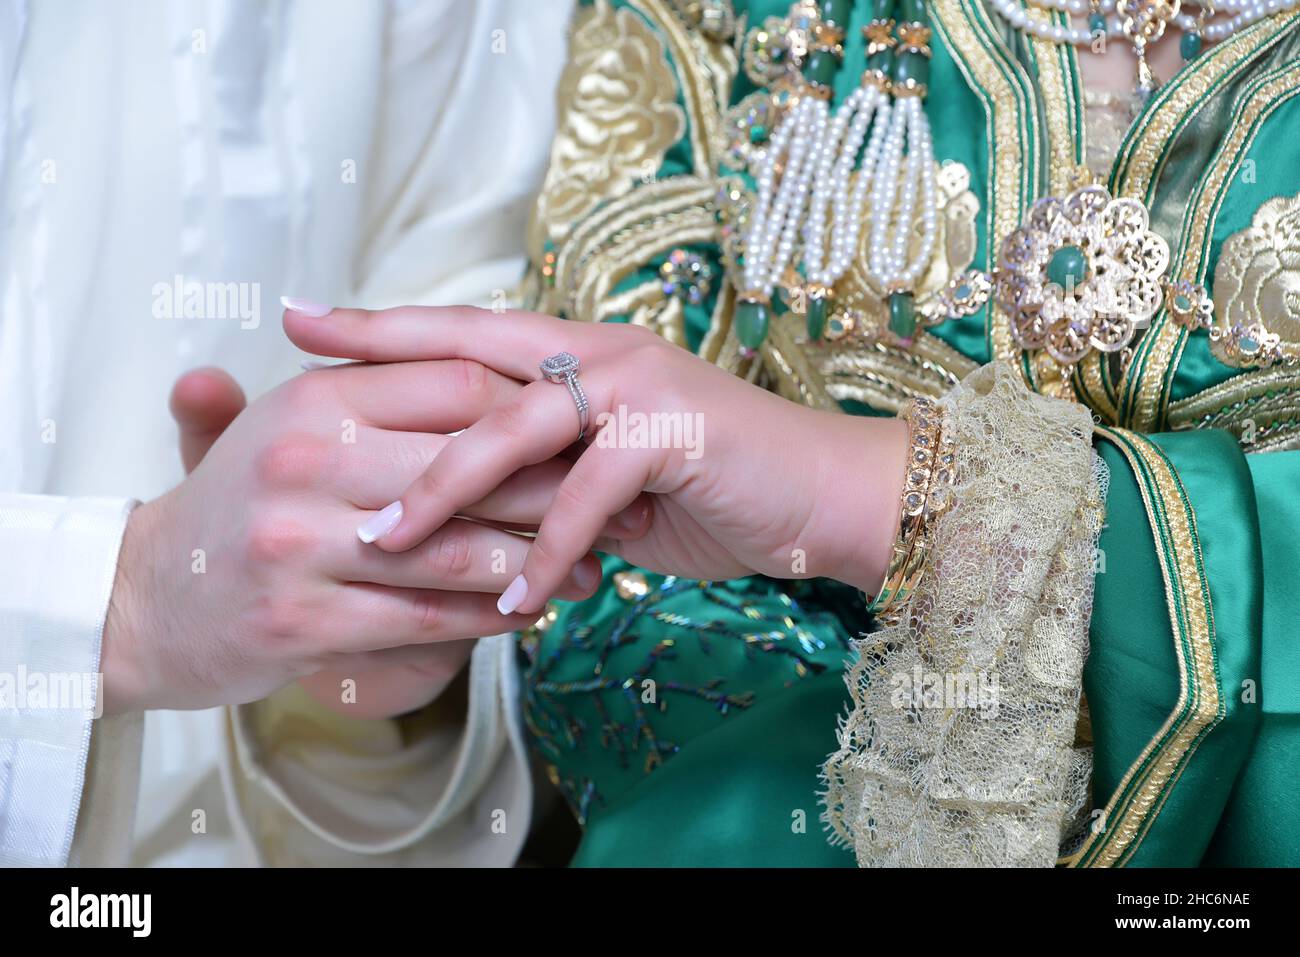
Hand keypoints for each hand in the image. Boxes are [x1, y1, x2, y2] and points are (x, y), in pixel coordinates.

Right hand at [102, 357, 647, 715]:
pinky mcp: (305, 620)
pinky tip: (532, 611)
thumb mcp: (277, 425)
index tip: (586, 429)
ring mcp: (302, 545)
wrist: (144, 603)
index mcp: (311, 401)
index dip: (533, 408)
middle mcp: (305, 463)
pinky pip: (429, 619)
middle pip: (471, 463)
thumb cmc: (235, 504)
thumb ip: (349, 376)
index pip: (454, 382)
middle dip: (556, 488)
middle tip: (616, 504)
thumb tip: (455, 336)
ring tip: (592, 567)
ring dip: (539, 562)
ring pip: (458, 549)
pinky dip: (492, 617)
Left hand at [283, 304, 908, 617]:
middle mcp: (596, 354)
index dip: (383, 325)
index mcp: (575, 355)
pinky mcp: (671, 435)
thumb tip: (481, 517)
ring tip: (384, 541)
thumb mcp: (610, 482)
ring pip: (512, 429)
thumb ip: (546, 481)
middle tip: (297, 355)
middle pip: (468, 349)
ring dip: (444, 490)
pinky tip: (515, 605)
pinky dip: (545, 556)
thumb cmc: (712, 487)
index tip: (304, 318)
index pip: (462, 334)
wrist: (819, 495)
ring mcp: (635, 386)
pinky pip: (584, 501)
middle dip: (378, 350)